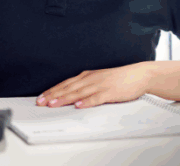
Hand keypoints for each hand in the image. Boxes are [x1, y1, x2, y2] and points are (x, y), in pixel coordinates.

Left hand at [36, 62, 152, 108]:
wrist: (138, 75)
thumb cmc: (119, 79)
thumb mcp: (98, 80)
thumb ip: (85, 87)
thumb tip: (71, 96)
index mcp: (87, 76)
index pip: (65, 84)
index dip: (52, 91)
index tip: (41, 97)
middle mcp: (91, 79)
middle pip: (68, 88)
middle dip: (53, 95)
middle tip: (41, 102)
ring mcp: (100, 85)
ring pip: (78, 93)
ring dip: (65, 98)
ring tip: (53, 104)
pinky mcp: (110, 92)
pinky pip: (96, 98)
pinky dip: (86, 102)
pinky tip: (79, 105)